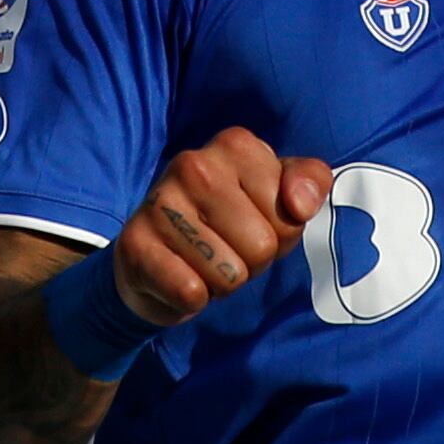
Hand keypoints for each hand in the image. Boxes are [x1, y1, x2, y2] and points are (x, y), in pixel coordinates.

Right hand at [110, 130, 332, 324]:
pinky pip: (190, 292)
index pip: (290, 217)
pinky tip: (179, 276)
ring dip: (222, 282)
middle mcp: (192, 164)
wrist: (157, 257)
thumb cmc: (230, 222)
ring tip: (203, 261)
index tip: (255, 223)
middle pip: (261, 247)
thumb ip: (309, 183)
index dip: (280, 234)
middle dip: (252, 262)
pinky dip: (193, 299)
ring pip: (229, 274)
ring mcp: (158, 202)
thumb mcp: (279, 195)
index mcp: (234, 145)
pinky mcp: (134, 244)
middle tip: (226, 248)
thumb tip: (299, 205)